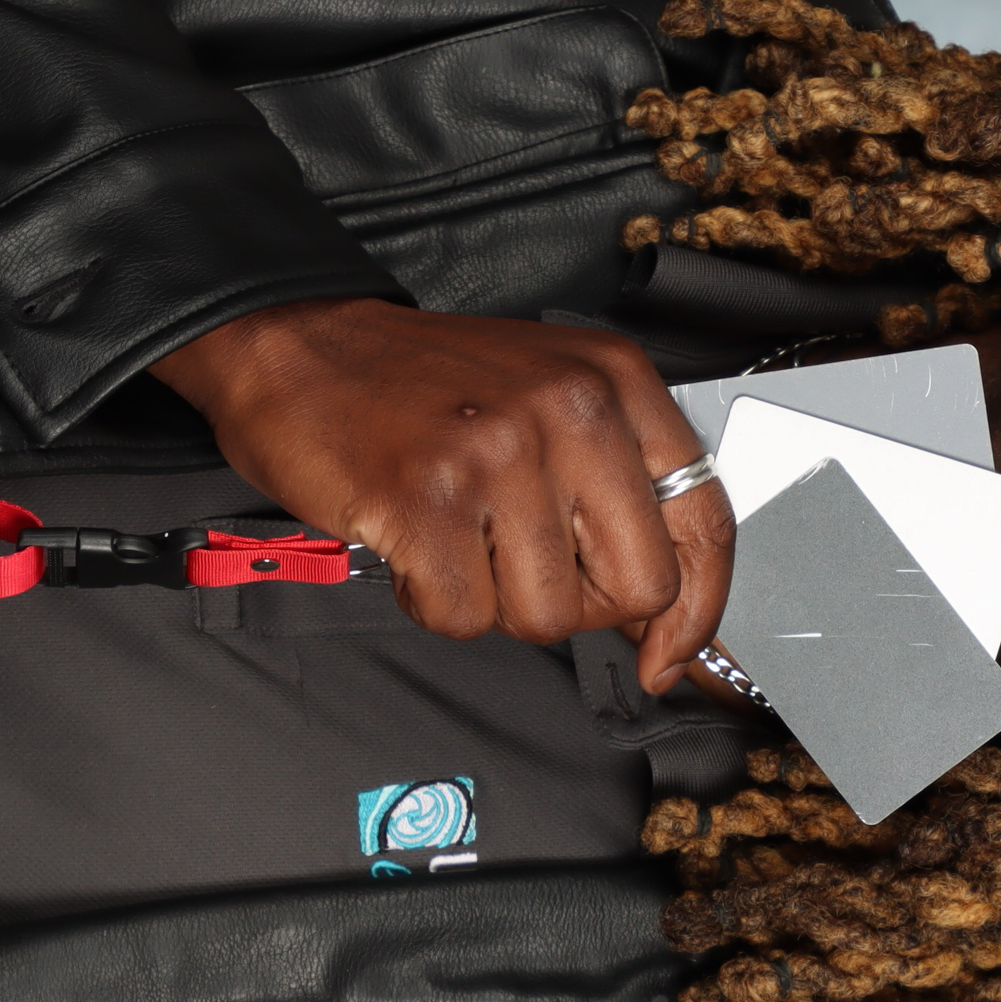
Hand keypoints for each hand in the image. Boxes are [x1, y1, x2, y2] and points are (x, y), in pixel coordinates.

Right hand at [152, 299, 732, 691]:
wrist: (297, 347)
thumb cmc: (418, 384)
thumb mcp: (547, 402)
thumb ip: (615, 491)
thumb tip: (662, 613)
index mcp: (612, 382)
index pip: (703, 521)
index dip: (698, 611)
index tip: (671, 654)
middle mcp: (569, 407)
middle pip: (637, 586)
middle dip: (581, 606)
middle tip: (524, 570)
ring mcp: (499, 452)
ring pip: (548, 614)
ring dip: (493, 600)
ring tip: (456, 538)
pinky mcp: (428, 499)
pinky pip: (464, 617)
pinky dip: (431, 602)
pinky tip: (415, 547)